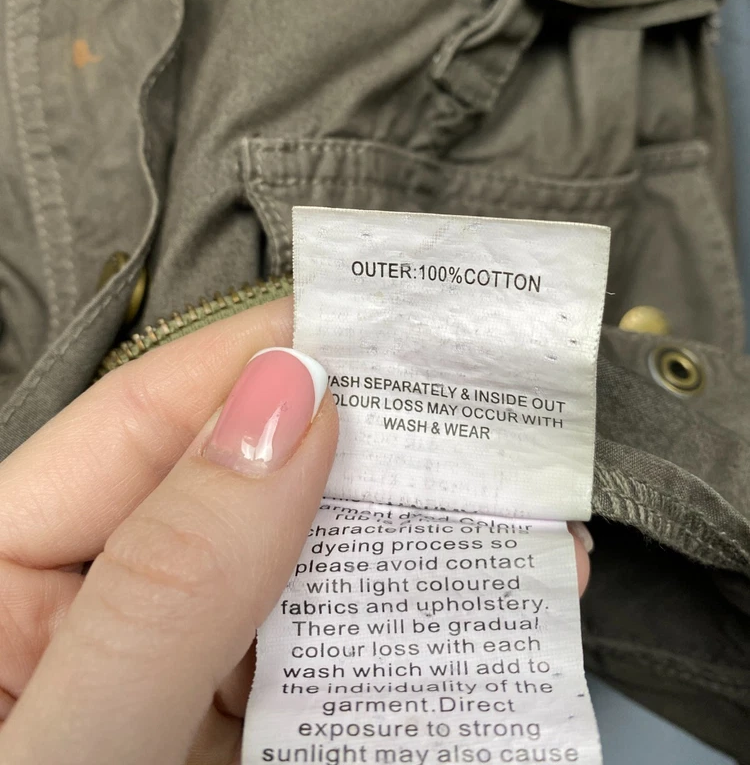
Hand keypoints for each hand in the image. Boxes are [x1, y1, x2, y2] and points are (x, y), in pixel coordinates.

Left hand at [0, 295, 589, 764]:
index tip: (383, 321)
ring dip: (388, 536)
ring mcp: (156, 653)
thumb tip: (284, 401)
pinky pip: (304, 645)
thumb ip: (175, 572)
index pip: (152, 412)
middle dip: (356, 445)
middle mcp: (81, 590)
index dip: (267, 352)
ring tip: (498, 510)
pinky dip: (381, 628)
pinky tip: (450, 607)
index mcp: (1, 558)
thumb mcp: (77, 738)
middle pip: (234, 473)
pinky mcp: (213, 713)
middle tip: (475, 418)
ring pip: (284, 559)